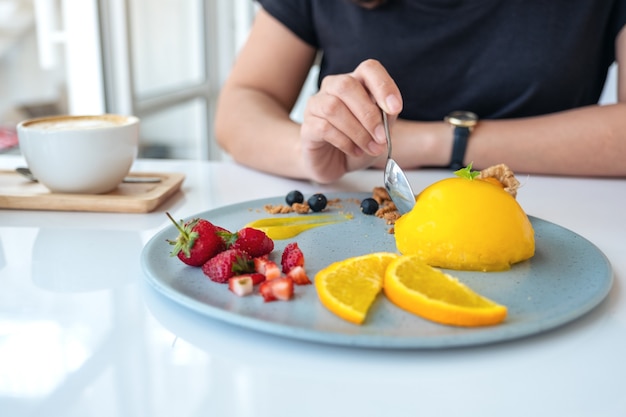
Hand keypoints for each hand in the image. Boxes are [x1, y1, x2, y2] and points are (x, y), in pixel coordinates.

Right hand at [300, 59, 402, 182]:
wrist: (335, 164)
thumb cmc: (358, 143)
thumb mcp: (380, 131)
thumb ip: (386, 118)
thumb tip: (389, 110)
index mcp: (356, 83)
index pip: (368, 68)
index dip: (383, 85)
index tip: (395, 108)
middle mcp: (333, 88)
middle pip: (347, 85)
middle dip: (368, 114)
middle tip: (381, 137)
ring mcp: (316, 105)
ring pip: (333, 107)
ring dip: (357, 131)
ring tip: (370, 148)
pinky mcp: (307, 126)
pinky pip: (323, 127)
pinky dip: (344, 142)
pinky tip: (355, 151)